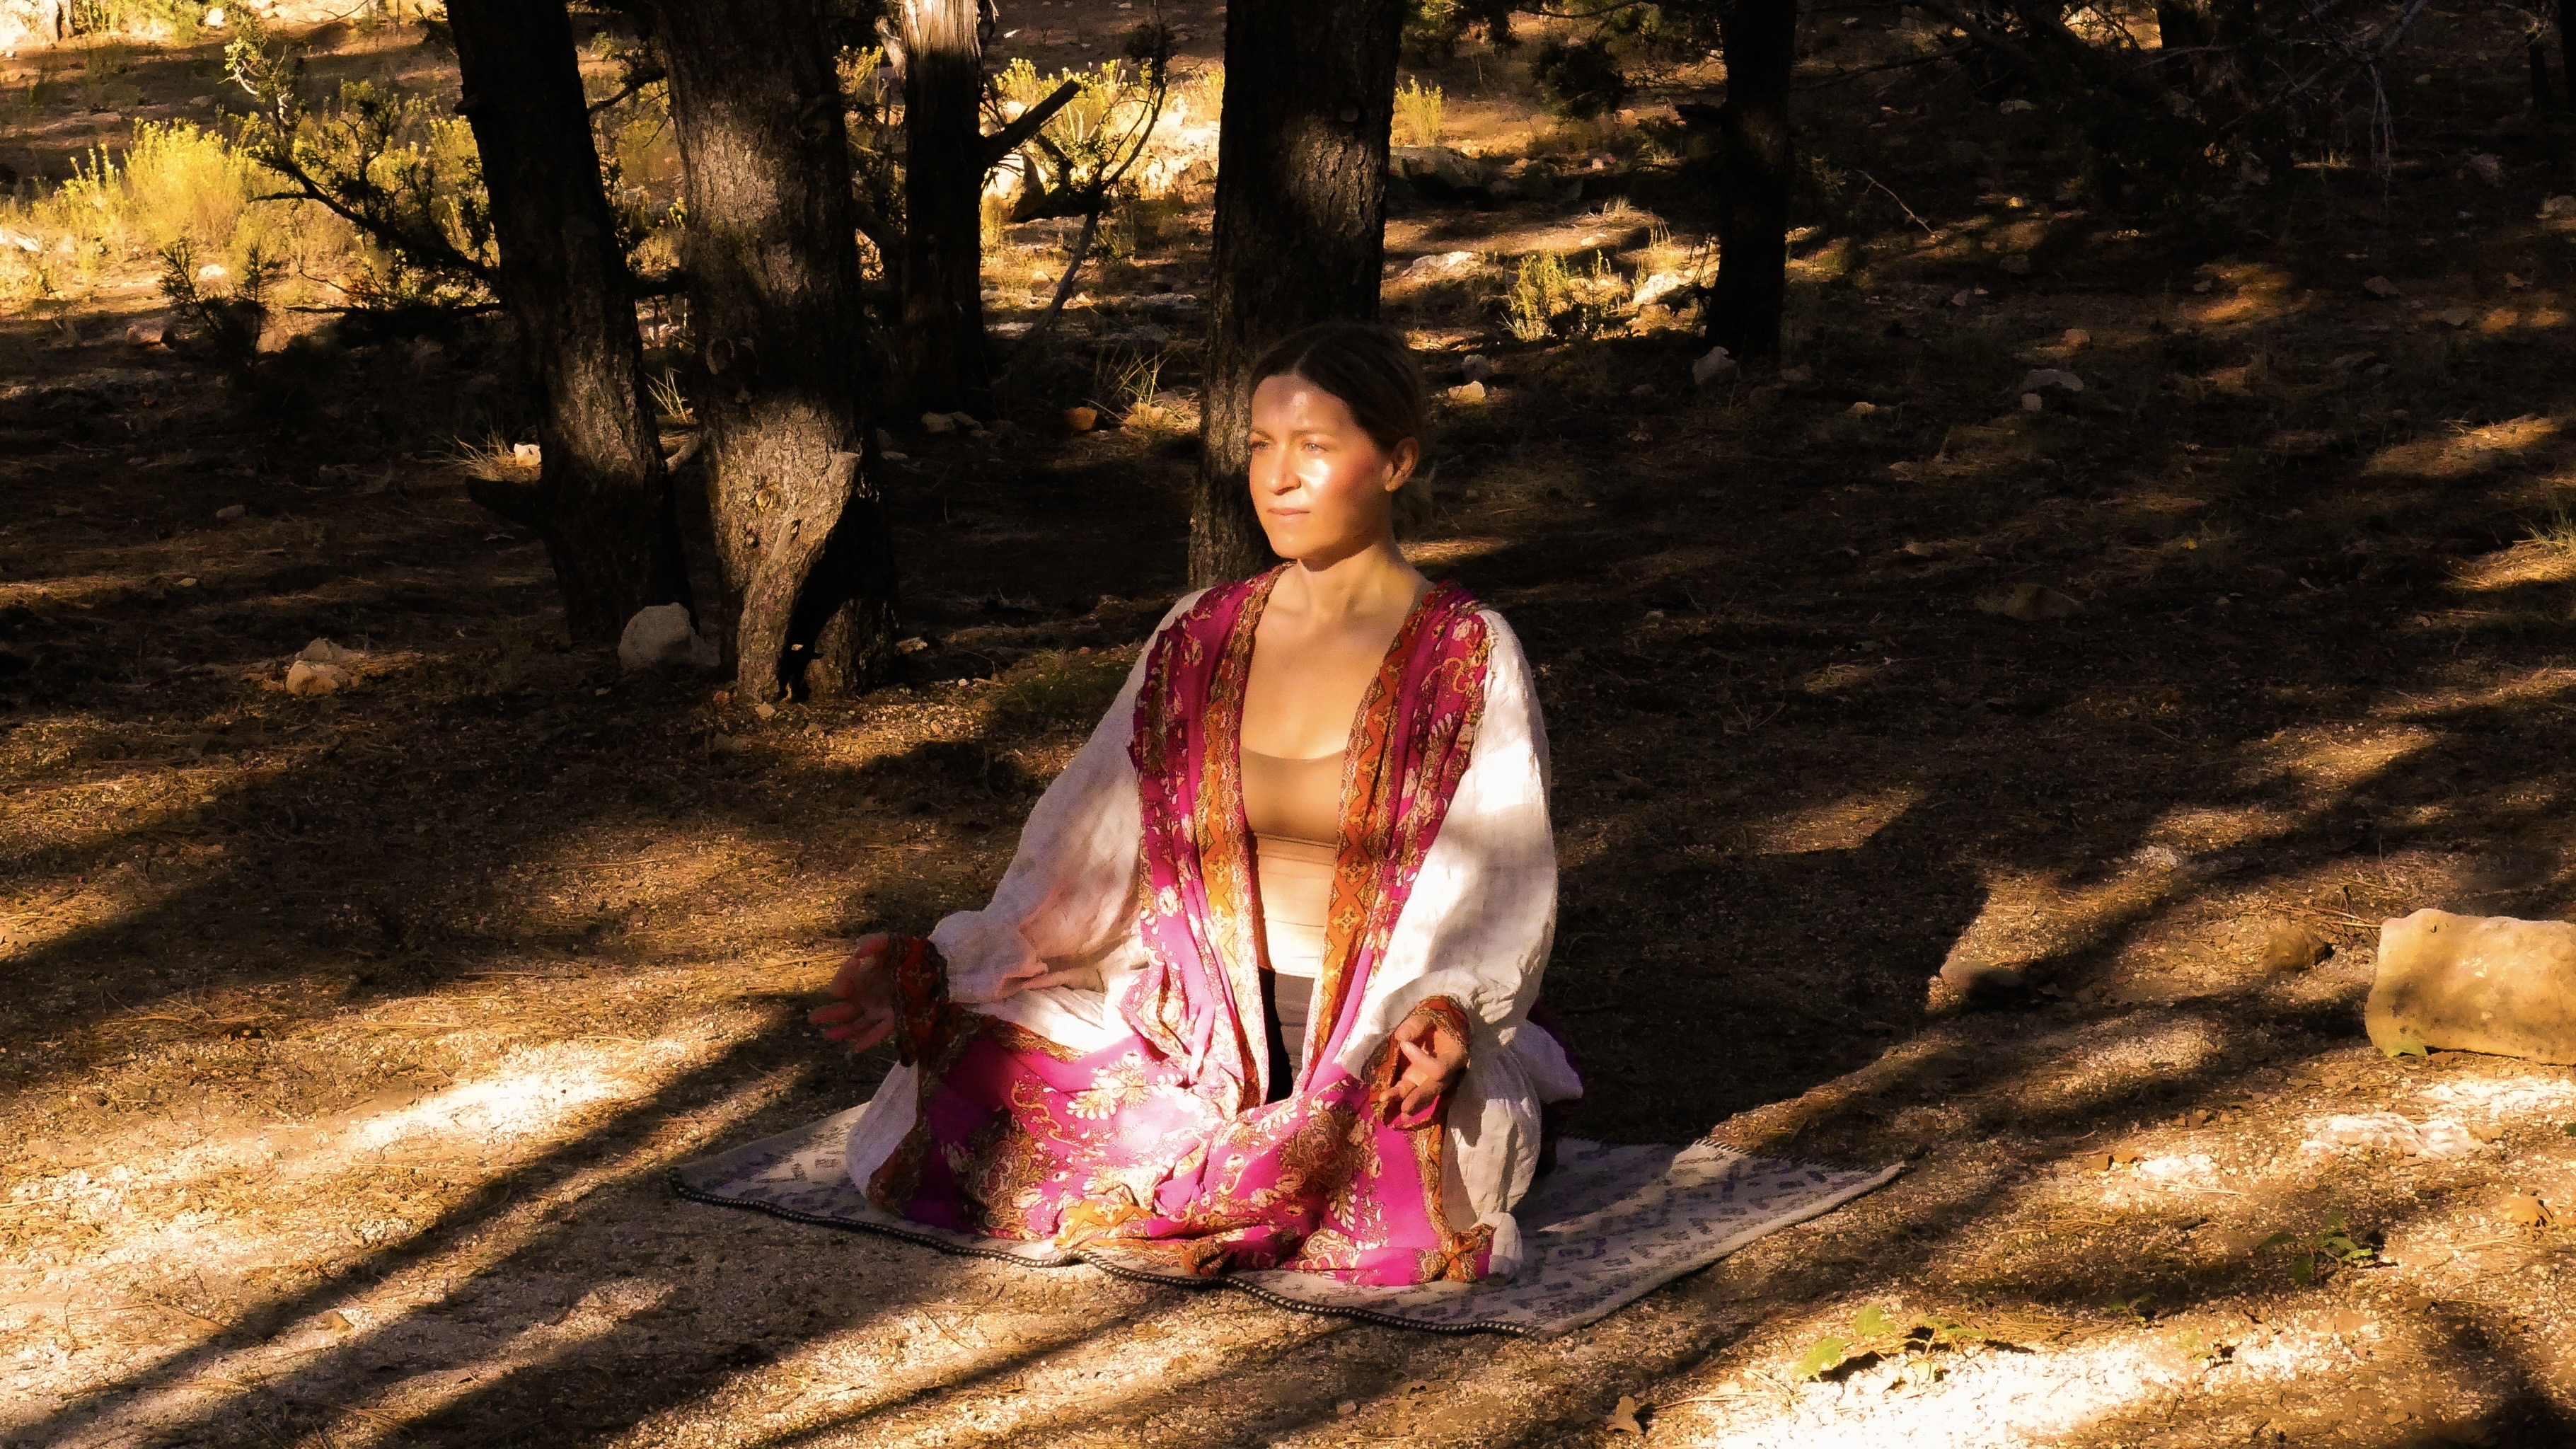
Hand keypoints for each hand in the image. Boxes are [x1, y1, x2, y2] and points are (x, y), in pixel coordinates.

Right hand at [807, 932, 898, 1052]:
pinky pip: (880, 1031)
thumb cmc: (909, 952)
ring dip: (844, 1031)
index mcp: (861, 980)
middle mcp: (867, 997)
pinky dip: (870, 1038)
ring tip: (828, 1035)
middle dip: (828, 1014)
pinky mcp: (895, 1018)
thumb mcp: (889, 943)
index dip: (843, 978)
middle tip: (812, 1018)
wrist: (934, 964)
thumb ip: (873, 942)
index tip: (854, 963)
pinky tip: (857, 1047)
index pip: (844, 986)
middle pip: (844, 1009)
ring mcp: (880, 1009)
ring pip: (858, 1024)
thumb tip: (856, 953)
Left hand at [1379, 1006, 1466, 1122]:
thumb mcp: (1431, 1015)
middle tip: (1405, 1107)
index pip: (1439, 1068)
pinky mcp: (1419, 1077)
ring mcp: (1432, 1077)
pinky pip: (1410, 1089)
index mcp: (1455, 1055)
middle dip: (1419, 1098)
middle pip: (1434, 1088)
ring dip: (1409, 1103)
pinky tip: (1387, 1101)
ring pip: (1423, 1094)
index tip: (1404, 1044)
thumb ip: (1418, 1024)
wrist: (1443, 1022)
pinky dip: (1399, 1096)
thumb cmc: (1440, 1017)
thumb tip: (1400, 1037)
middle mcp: (1448, 1071)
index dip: (1421, 1060)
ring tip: (1397, 1112)